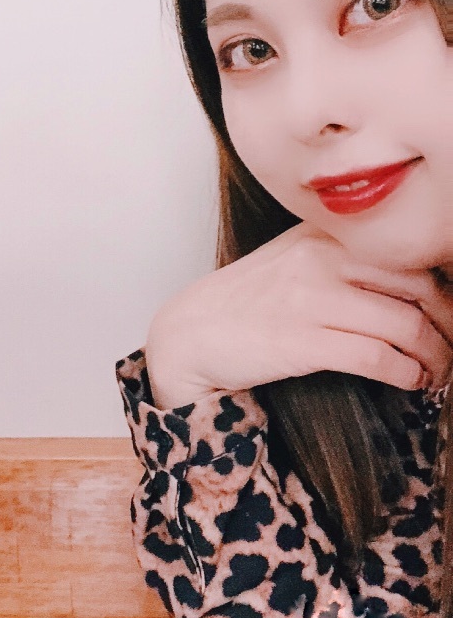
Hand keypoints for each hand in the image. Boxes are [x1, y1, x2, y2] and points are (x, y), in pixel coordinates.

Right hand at [145, 222, 452, 409]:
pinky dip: (408, 374)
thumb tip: (409, 282)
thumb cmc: (242, 302)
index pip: (406, 254)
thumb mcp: (289, 260)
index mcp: (318, 235)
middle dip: (448, 323)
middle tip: (452, 346)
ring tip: (436, 372)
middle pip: (418, 286)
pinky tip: (410, 382)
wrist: (191, 332)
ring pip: (406, 325)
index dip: (444, 289)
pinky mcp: (302, 342)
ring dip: (435, 357)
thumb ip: (337, 258)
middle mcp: (318, 259)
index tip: (450, 314)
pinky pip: (379, 357)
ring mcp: (309, 300)